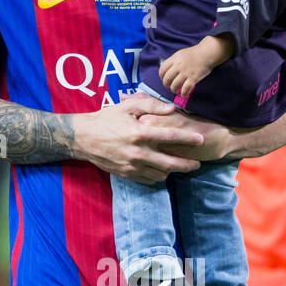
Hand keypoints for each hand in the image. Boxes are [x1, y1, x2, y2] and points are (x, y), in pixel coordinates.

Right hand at [72, 94, 203, 183]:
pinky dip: (158, 176)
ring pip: (161, 174)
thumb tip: (172, 109)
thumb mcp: (127, 106)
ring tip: (179, 166)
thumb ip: (151, 105)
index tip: (200, 140)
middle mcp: (138, 152)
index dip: (189, 139)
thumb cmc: (107, 119)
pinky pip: (149, 180)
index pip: (171, 137)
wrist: (84, 138)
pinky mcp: (127, 174)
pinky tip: (162, 170)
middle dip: (187, 165)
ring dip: (172, 171)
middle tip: (197, 163)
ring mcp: (133, 166)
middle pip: (171, 163)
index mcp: (140, 133)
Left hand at [159, 46, 213, 99]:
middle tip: (169, 86)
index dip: (161, 76)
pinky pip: (185, 89)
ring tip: (175, 90)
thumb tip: (167, 70)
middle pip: (167, 78)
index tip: (164, 78)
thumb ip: (174, 61)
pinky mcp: (193, 78)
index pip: (162, 69)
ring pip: (174, 85)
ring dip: (173, 90)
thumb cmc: (195, 53)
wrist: (207, 53)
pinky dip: (183, 93)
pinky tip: (183, 94)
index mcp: (175, 59)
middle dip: (166, 84)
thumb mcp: (181, 54)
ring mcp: (186, 72)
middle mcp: (179, 66)